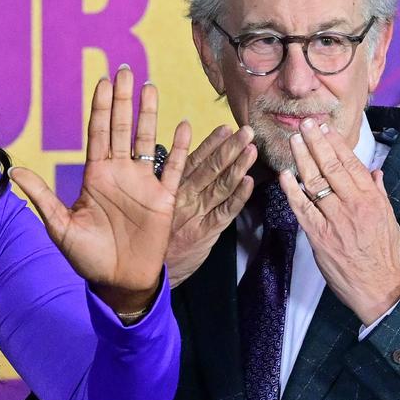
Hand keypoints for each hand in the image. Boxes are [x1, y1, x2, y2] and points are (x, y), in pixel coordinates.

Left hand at [11, 67, 189, 312]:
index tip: (102, 81)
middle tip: (125, 70)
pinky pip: (173, 168)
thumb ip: (41, 197)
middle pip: (122, 128)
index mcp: (96, 175)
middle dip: (123, 100)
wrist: (117, 282)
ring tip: (150, 86)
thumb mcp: (60, 226)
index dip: (100, 107)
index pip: (98, 133)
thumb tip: (13, 173)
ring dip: (149, 114)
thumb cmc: (87, 256)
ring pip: (147, 140)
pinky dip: (179, 148)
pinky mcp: (163, 199)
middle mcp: (120, 173)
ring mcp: (143, 183)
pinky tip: (183, 125)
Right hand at [166, 124, 255, 286]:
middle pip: (210, 169)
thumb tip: (179, 162)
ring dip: (238, 167)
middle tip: (247, 131)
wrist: (147, 271)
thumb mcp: (152, 205)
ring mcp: (197, 215)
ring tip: (252, 149)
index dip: (210, 144)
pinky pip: (225, 212)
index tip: (225, 128)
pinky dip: (238, 197)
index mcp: (170, 189)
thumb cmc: (150, 235)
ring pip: (220, 186)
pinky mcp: (206, 233)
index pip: (193, 161)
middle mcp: (184, 198)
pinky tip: (249, 182)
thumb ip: (167, 185)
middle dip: (230, 148)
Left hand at [278, 119, 399, 324]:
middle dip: (316, 143)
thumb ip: (379, 194)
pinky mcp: (319, 236)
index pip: (352, 164)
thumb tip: (375, 172)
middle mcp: (354, 205)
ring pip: (315, 183)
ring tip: (292, 141)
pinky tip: (284, 175)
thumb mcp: (390, 220)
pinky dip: (292, 190)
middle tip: (304, 124)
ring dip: (302, 159)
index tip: (325, 129)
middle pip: (332, 167)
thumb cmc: (383, 255)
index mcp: (372, 200)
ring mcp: (335, 220)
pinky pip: (302, 208)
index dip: (336, 144)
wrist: (378, 288)